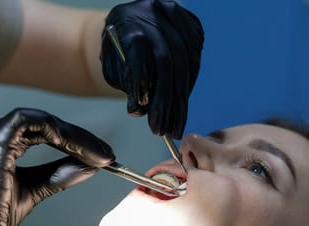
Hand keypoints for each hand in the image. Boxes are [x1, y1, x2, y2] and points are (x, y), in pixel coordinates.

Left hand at [101, 0, 203, 138]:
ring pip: (185, 63)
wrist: (130, 29)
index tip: (141, 109)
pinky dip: (188, 85)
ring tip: (175, 126)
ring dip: (181, 99)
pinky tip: (182, 104)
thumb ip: (125, 85)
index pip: (139, 49)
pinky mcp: (192, 25)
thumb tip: (138, 110)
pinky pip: (195, 60)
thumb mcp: (113, 69)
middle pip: (166, 60)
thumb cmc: (118, 54)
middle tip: (164, 130)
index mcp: (128, 19)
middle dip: (166, 101)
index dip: (142, 79)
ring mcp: (177, 16)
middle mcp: (154, 12)